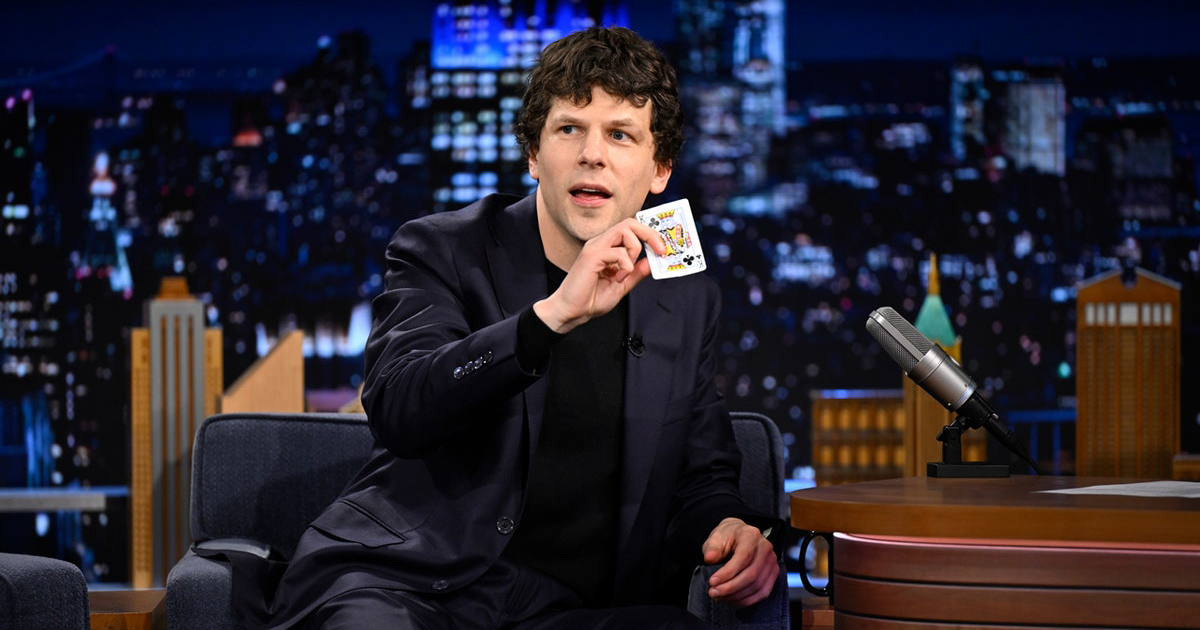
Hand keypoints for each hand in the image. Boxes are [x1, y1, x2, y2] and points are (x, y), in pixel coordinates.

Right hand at [533, 218, 664, 333]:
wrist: (571, 311)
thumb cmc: (590, 298)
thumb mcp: (622, 285)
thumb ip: (636, 273)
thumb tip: (652, 262)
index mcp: (608, 247)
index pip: (631, 228)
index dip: (649, 233)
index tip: (661, 248)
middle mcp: (601, 243)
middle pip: (630, 223)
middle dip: (650, 234)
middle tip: (660, 250)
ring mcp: (595, 247)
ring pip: (625, 231)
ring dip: (635, 250)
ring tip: (627, 271)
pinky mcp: (591, 256)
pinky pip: (618, 252)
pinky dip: (625, 266)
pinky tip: (617, 279)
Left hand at [700, 517, 778, 606]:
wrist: (738, 536)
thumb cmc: (727, 537)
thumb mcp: (715, 538)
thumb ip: (712, 548)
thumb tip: (710, 558)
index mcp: (751, 536)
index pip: (743, 557)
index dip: (728, 573)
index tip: (712, 582)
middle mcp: (765, 548)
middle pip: (751, 575)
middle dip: (730, 588)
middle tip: (713, 592)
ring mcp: (771, 562)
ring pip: (757, 586)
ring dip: (736, 596)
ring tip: (719, 596)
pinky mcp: (772, 574)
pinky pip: (762, 592)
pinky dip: (746, 600)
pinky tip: (731, 599)